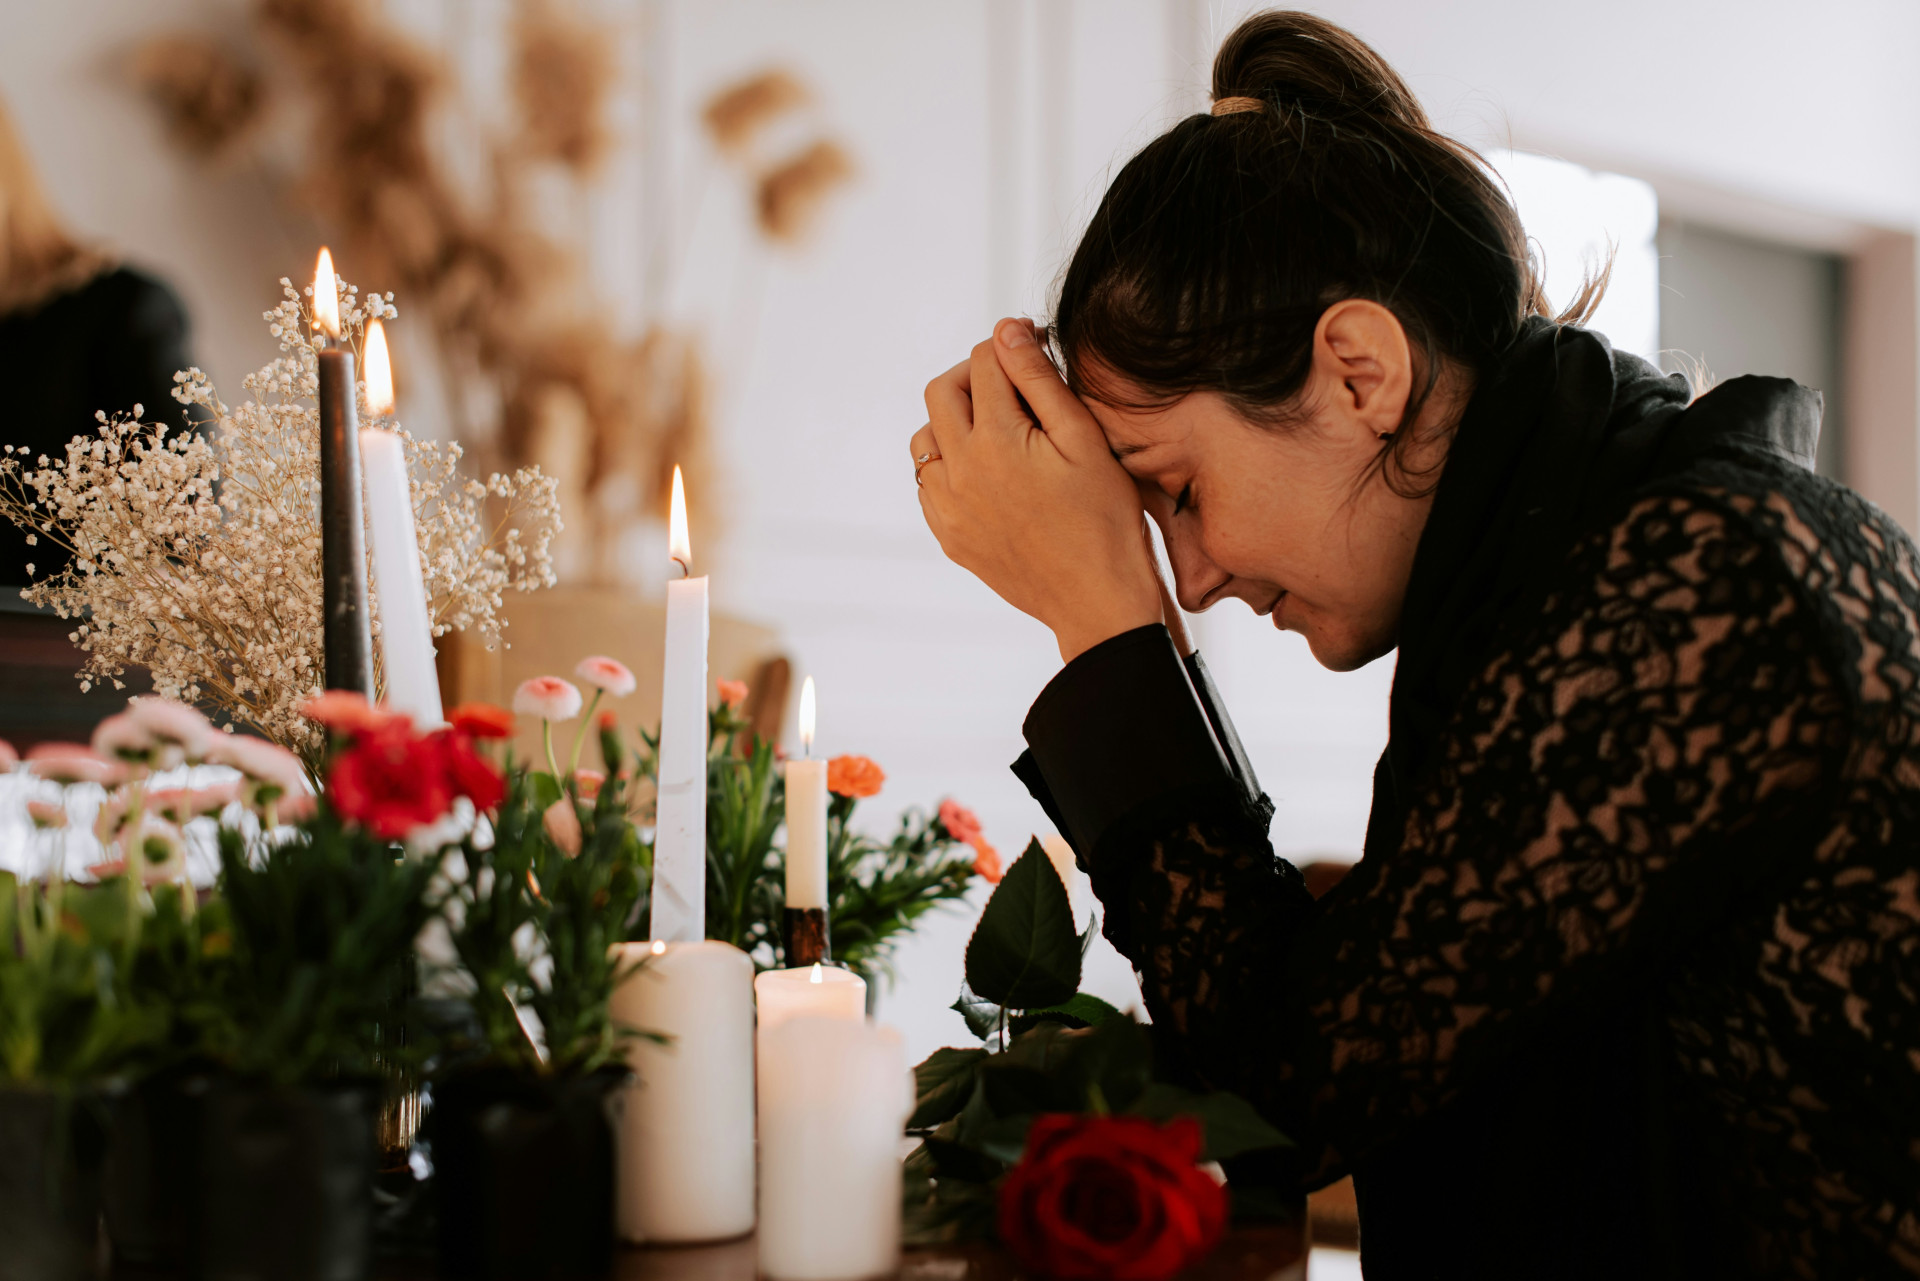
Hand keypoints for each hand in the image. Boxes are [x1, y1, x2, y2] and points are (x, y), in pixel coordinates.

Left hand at [914, 318, 1159, 661]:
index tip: (1036, 345)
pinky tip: (992, 471)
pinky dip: (951, 464)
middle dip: (974, 375)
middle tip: (1013, 382)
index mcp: (995, 441)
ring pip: (927, 438)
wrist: (1098, 601)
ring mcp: (947, 508)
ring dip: (956, 420)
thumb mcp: (1083, 438)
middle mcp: (959, 473)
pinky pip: (929, 483)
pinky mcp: (949, 536)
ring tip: (1002, 428)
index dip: (1012, 344)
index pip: (983, 362)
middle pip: (941, 392)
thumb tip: (1006, 330)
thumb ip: (1039, 379)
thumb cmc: (1105, 520)